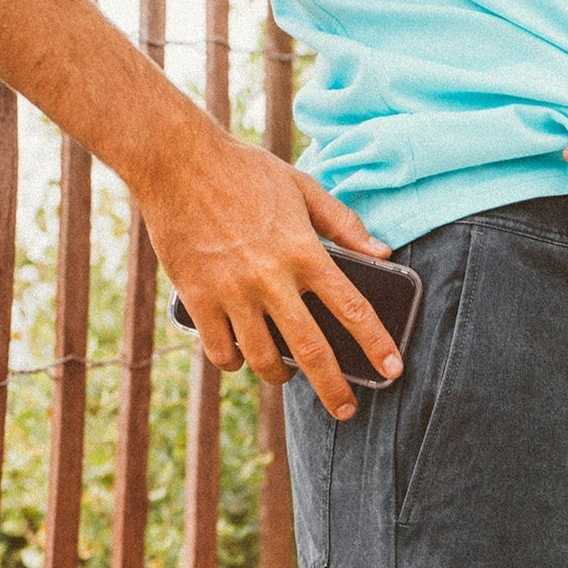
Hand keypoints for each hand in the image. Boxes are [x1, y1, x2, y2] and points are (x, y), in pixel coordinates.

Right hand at [139, 125, 402, 418]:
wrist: (174, 158)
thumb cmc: (243, 169)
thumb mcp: (301, 186)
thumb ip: (343, 222)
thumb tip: (382, 253)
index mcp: (303, 251)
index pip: (353, 308)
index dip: (377, 344)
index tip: (393, 371)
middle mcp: (271, 278)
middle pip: (312, 351)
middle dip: (334, 389)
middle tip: (346, 410)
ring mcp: (232, 291)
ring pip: (263, 359)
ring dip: (279, 375)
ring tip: (285, 375)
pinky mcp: (197, 297)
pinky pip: (221, 350)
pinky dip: (233, 361)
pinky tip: (240, 357)